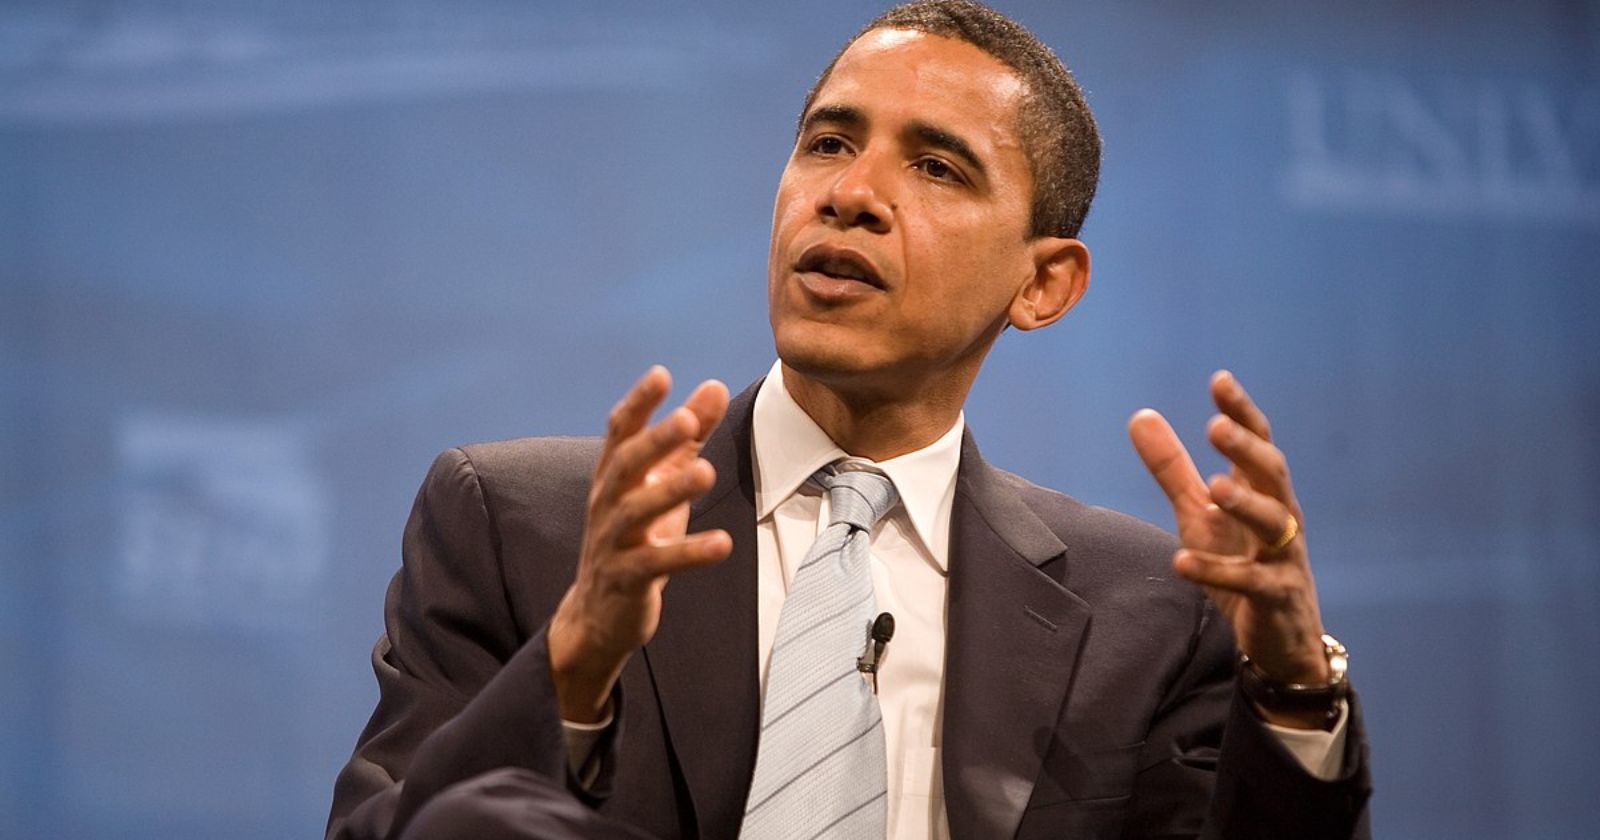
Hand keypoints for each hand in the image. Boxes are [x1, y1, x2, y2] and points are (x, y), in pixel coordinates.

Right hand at [548, 366, 732, 722]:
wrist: (598, 614)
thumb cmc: (637, 538)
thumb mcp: (661, 484)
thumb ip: (687, 438)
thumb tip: (713, 385)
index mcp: (613, 476)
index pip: (620, 432)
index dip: (639, 403)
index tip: (661, 374)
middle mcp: (606, 503)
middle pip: (625, 466)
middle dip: (655, 441)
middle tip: (686, 420)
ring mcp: (612, 543)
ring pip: (636, 513)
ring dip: (670, 492)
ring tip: (707, 473)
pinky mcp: (626, 580)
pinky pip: (656, 564)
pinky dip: (689, 554)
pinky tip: (723, 544)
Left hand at [1129, 371, 1330, 728]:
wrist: (1278, 640)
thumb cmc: (1240, 562)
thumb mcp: (1199, 513)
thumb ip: (1171, 467)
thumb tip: (1140, 415)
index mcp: (1262, 491)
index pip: (1257, 443)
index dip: (1242, 412)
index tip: (1220, 380)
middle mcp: (1281, 517)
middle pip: (1272, 473)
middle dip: (1247, 448)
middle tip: (1216, 426)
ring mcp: (1283, 557)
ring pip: (1275, 523)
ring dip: (1245, 503)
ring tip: (1214, 487)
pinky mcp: (1276, 597)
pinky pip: (1251, 581)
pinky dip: (1216, 571)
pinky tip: (1181, 561)